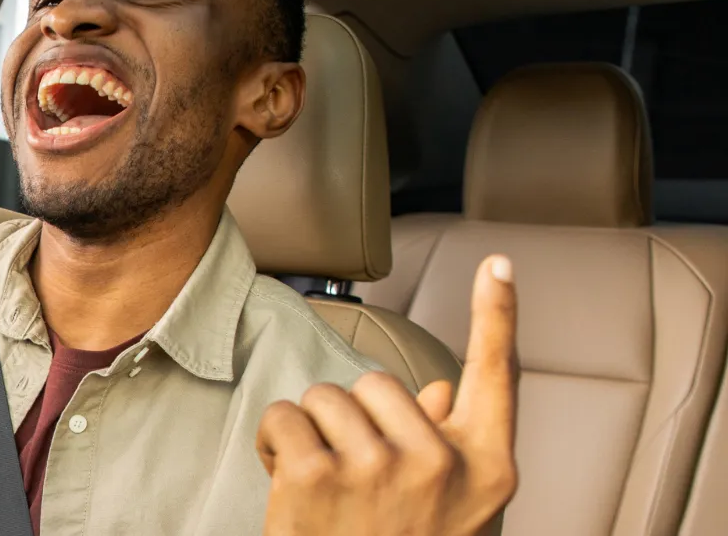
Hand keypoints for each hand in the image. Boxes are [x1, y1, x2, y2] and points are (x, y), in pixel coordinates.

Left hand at [257, 254, 519, 535]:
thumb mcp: (449, 508)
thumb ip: (451, 443)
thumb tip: (446, 390)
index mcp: (484, 468)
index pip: (496, 376)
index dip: (498, 315)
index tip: (499, 264)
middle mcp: (439, 464)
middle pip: (379, 383)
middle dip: (352, 419)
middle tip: (352, 475)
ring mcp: (378, 469)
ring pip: (326, 397)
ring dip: (311, 432)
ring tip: (322, 484)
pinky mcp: (316, 475)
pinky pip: (285, 416)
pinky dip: (273, 443)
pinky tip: (286, 481)